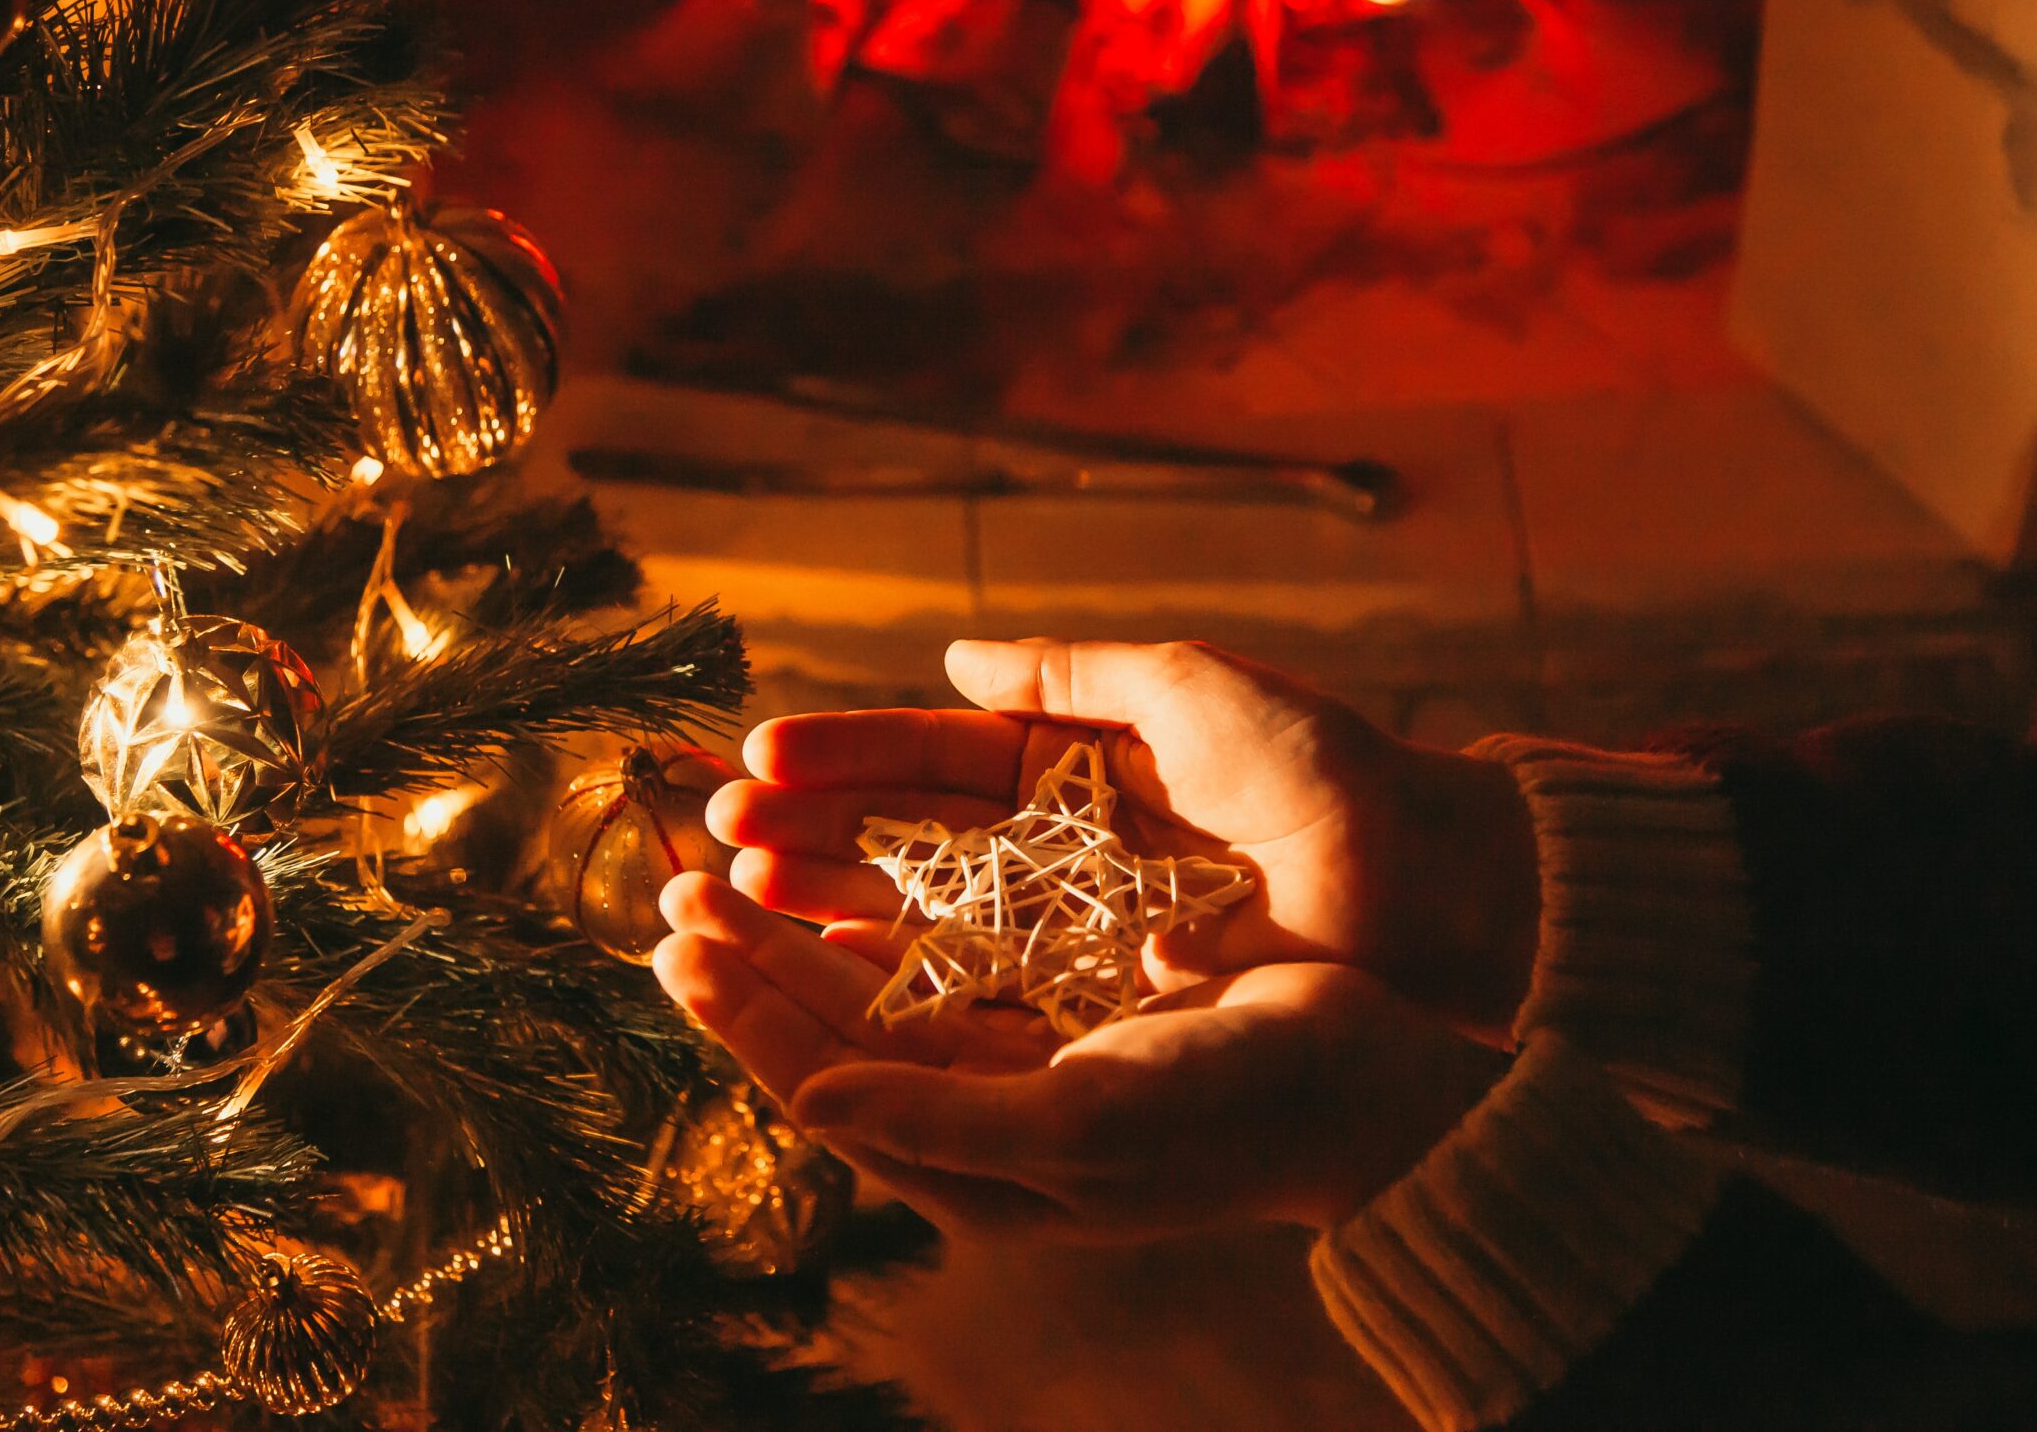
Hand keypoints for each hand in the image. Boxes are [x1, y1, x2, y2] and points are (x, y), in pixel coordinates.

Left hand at [653, 872, 1503, 1236]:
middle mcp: (985, 1117)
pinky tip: (844, 887)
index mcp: (978, 1165)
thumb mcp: (1084, 1124)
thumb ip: (942, 1116)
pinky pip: (947, 965)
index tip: (678, 943)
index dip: (748, 1016)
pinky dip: (890, 923)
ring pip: (880, 990)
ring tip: (732, 871)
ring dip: (806, 933)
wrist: (1361, 1086)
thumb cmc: (1228, 1111)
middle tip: (675, 892)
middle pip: (838, 1032)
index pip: (829, 1083)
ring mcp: (1023, 1061)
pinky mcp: (1064, 1009)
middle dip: (755, 965)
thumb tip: (817, 1097)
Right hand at [706, 638, 1542, 1038]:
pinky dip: (903, 979)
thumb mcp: (1192, 689)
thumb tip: (954, 657)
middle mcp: (1059, 843)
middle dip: (812, 834)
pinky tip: (828, 973)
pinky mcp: (1097, 994)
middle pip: (909, 836)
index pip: (935, 753)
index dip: (846, 756)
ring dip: (833, 904)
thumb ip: (1071, 673)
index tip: (758, 759)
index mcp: (1079, 759)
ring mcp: (1072, 923)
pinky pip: (983, 984)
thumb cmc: (1315, 771)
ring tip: (742, 899)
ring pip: (927, 912)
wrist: (1418, 884)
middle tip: (715, 837)